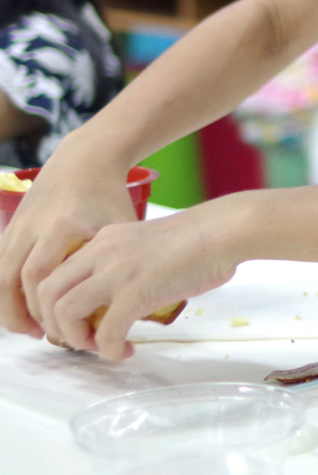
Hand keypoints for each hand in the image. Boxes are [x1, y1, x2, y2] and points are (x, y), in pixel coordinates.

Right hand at [0, 143, 137, 337]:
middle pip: (15, 280)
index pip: (43, 277)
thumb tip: (128, 306)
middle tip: (48, 335)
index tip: (69, 328)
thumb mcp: (121, 224)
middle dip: (29, 313)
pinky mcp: (10, 227)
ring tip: (29, 329)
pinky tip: (21, 307)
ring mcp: (17, 226)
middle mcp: (33, 226)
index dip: (52, 308)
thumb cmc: (109, 195)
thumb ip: (120, 260)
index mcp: (62, 225)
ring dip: (10, 307)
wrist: (84, 160)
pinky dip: (4, 291)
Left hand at [34, 200, 242, 360]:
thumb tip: (127, 295)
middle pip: (47, 292)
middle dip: (56, 323)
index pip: (56, 272)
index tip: (76, 321)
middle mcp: (101, 253)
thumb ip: (129, 263)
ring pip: (65, 311)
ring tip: (99, 347)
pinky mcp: (135, 293)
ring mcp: (116, 272)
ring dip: (76, 338)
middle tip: (79, 339)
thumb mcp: (149, 243)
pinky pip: (107, 332)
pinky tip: (126, 351)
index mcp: (104, 239)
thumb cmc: (202, 238)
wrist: (225, 230)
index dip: (56, 303)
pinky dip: (110, 349)